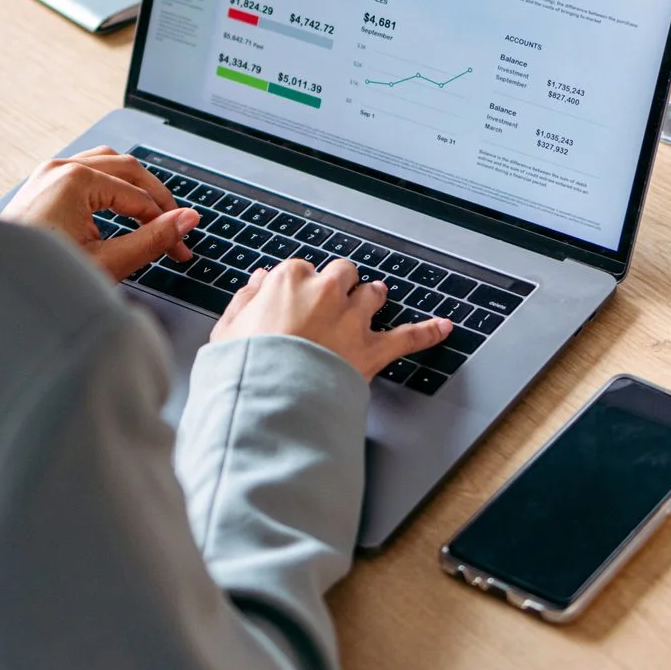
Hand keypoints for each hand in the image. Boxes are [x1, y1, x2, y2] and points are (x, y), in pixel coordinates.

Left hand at [0, 146, 198, 279]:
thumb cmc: (40, 279)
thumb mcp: (107, 263)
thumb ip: (152, 239)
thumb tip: (186, 220)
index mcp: (75, 181)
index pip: (139, 198)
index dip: (167, 224)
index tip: (182, 249)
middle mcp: (60, 169)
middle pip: (128, 169)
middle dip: (155, 200)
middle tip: (175, 227)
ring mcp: (47, 174)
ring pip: (106, 164)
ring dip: (133, 187)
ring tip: (151, 214)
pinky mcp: (40, 186)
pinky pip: (84, 172)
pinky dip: (108, 186)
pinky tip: (117, 207)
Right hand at [213, 254, 451, 380]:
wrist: (269, 399)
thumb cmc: (245, 367)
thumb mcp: (226, 330)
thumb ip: (245, 300)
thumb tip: (258, 282)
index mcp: (289, 281)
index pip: (300, 270)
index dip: (300, 286)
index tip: (296, 299)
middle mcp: (325, 292)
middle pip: (341, 274)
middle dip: (339, 285)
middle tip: (333, 300)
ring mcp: (353, 319)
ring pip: (373, 294)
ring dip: (373, 297)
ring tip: (374, 300)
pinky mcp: (373, 349)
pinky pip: (409, 337)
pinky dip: (428, 332)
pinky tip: (443, 327)